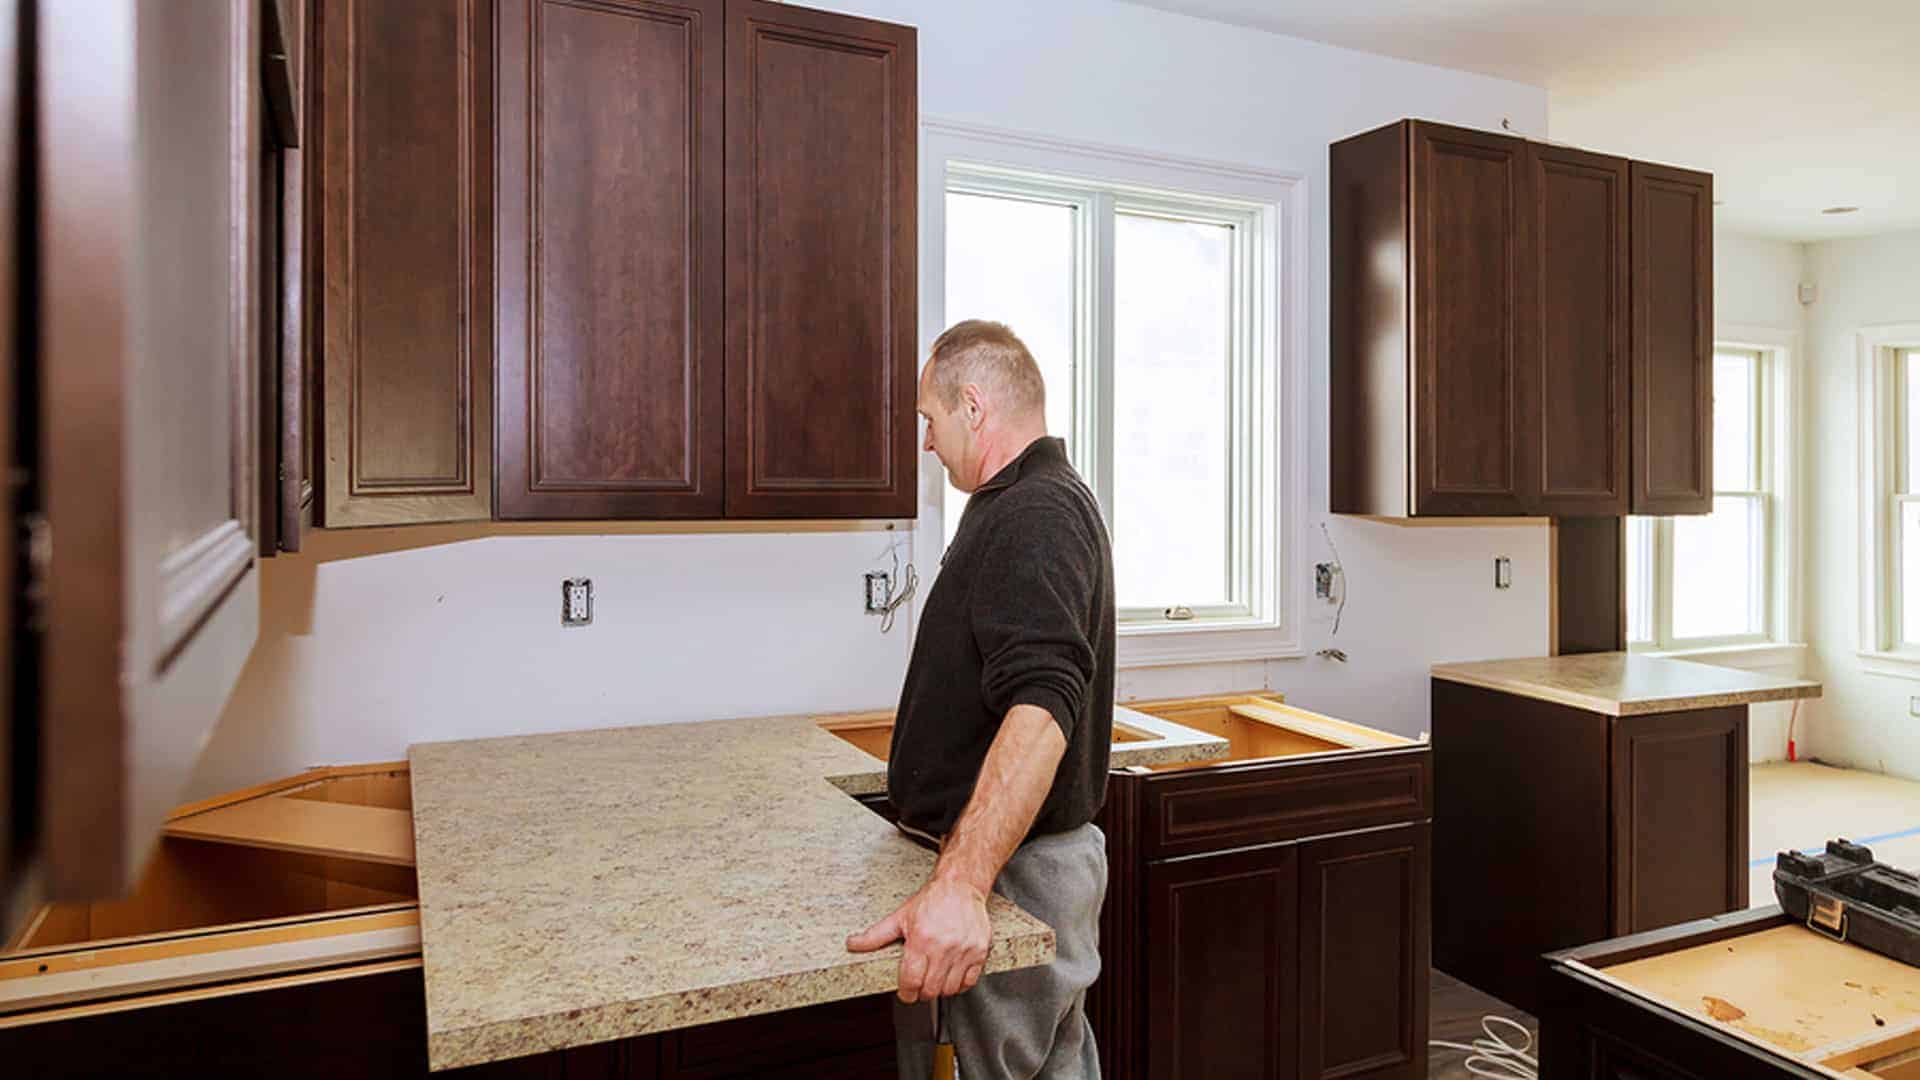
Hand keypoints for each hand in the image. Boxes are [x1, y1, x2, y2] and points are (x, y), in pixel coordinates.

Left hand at [846, 876, 991, 1001]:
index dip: (906, 992)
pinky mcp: (979, 952)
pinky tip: (952, 976)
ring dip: (940, 990)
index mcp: (921, 939)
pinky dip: (959, 985)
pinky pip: (970, 982)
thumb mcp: (900, 917)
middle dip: (921, 992)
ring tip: (935, 979)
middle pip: (930, 989)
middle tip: (919, 985)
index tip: (905, 992)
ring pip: (949, 989)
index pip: (911, 981)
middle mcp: (943, 947)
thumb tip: (852, 944)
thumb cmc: (931, 901)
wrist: (960, 886)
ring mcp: (963, 950)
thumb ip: (875, 935)